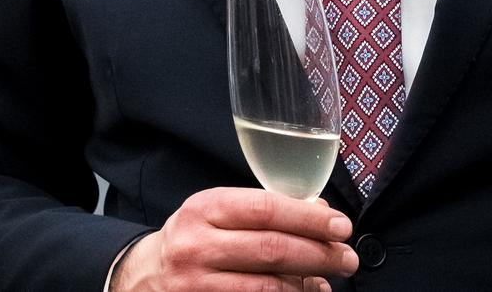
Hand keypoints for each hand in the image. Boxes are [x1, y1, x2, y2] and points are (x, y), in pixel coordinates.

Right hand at [111, 188, 357, 291]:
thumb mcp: (218, 212)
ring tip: (331, 279)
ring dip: (307, 284)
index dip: (308, 219)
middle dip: (318, 254)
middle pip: (271, 250)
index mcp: (205, 209)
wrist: (144, 276)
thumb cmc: (194, 238)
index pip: (265, 209)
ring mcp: (196, 284)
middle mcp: (196, 246)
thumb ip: (264, 210)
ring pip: (266, 287)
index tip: (341, 226)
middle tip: (347, 257)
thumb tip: (321, 215)